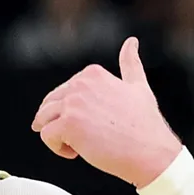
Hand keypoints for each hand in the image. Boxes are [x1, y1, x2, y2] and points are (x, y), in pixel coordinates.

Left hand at [31, 37, 182, 187]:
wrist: (150, 152)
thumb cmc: (145, 125)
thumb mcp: (138, 87)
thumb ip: (130, 65)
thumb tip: (131, 41)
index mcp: (92, 74)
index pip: (62, 93)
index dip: (71, 112)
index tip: (90, 124)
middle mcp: (79, 84)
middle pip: (49, 105)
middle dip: (58, 123)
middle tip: (80, 139)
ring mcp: (72, 103)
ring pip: (43, 119)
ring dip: (57, 136)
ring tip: (78, 146)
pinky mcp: (68, 124)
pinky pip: (46, 136)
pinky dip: (57, 147)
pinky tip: (75, 152)